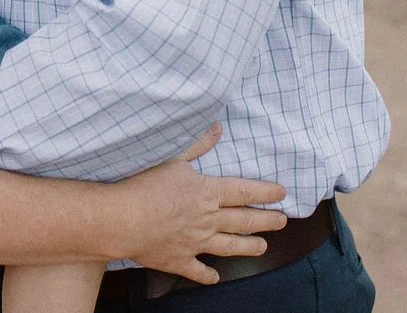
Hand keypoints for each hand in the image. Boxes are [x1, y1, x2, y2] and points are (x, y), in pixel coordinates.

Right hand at [113, 126, 288, 282]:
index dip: (264, 192)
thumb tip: (217, 129)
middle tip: (283, 221)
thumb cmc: (144, 185)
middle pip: (243, 221)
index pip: (243, 192)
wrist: (123, 219)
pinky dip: (208, 275)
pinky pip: (198, 270)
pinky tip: (215, 277)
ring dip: (248, 247)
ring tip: (263, 247)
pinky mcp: (178, 260)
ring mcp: (195, 243)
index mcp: (207, 193)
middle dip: (266, 221)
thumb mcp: (171, 157)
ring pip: (229, 246)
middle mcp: (207, 220)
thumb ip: (196, 144)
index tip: (282, 193)